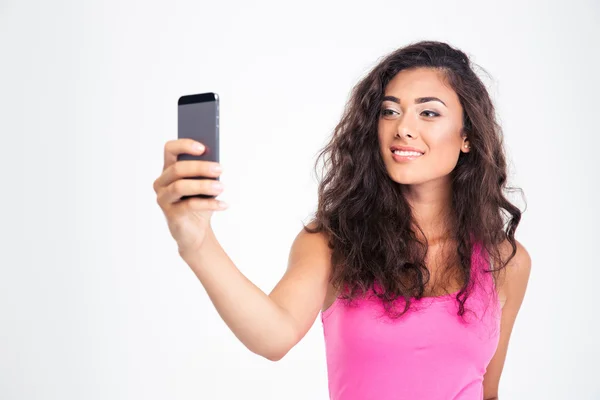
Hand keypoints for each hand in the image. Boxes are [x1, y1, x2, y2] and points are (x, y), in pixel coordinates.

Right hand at [153, 139, 226, 253]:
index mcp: (169, 169)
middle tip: (220, 168)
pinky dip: (209, 204)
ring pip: (180, 187)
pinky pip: (189, 205)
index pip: (170, 149)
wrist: (195, 230)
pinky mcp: (171, 214)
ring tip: (222, 187)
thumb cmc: (199, 202)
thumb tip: (215, 164)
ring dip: (204, 185)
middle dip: (200, 167)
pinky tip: (224, 204)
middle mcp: (162, 182)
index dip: (184, 145)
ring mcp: (164, 198)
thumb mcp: (203, 184)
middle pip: (177, 169)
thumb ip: (204, 172)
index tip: (202, 147)